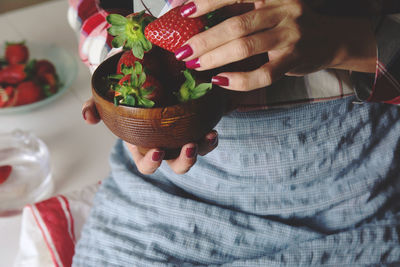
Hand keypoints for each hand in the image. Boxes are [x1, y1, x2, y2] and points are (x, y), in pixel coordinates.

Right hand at [82, 98, 218, 173]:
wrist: (150, 71)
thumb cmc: (128, 89)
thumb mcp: (110, 96)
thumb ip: (96, 106)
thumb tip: (88, 118)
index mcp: (143, 144)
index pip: (146, 165)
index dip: (152, 164)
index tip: (158, 150)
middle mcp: (165, 144)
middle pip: (176, 165)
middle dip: (184, 161)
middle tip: (188, 146)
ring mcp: (182, 136)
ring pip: (195, 154)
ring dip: (202, 149)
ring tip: (207, 136)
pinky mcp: (196, 125)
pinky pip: (207, 139)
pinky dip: (211, 139)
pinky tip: (212, 129)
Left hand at [176, 0, 376, 90]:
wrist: (330, 38)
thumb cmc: (288, 22)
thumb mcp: (268, 6)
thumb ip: (240, 8)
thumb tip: (195, 13)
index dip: (206, 1)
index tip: (181, 11)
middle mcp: (283, 8)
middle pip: (236, 24)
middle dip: (204, 39)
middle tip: (182, 51)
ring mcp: (290, 35)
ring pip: (246, 47)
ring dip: (215, 58)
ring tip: (195, 64)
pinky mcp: (294, 60)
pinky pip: (263, 74)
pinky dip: (239, 80)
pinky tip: (221, 81)